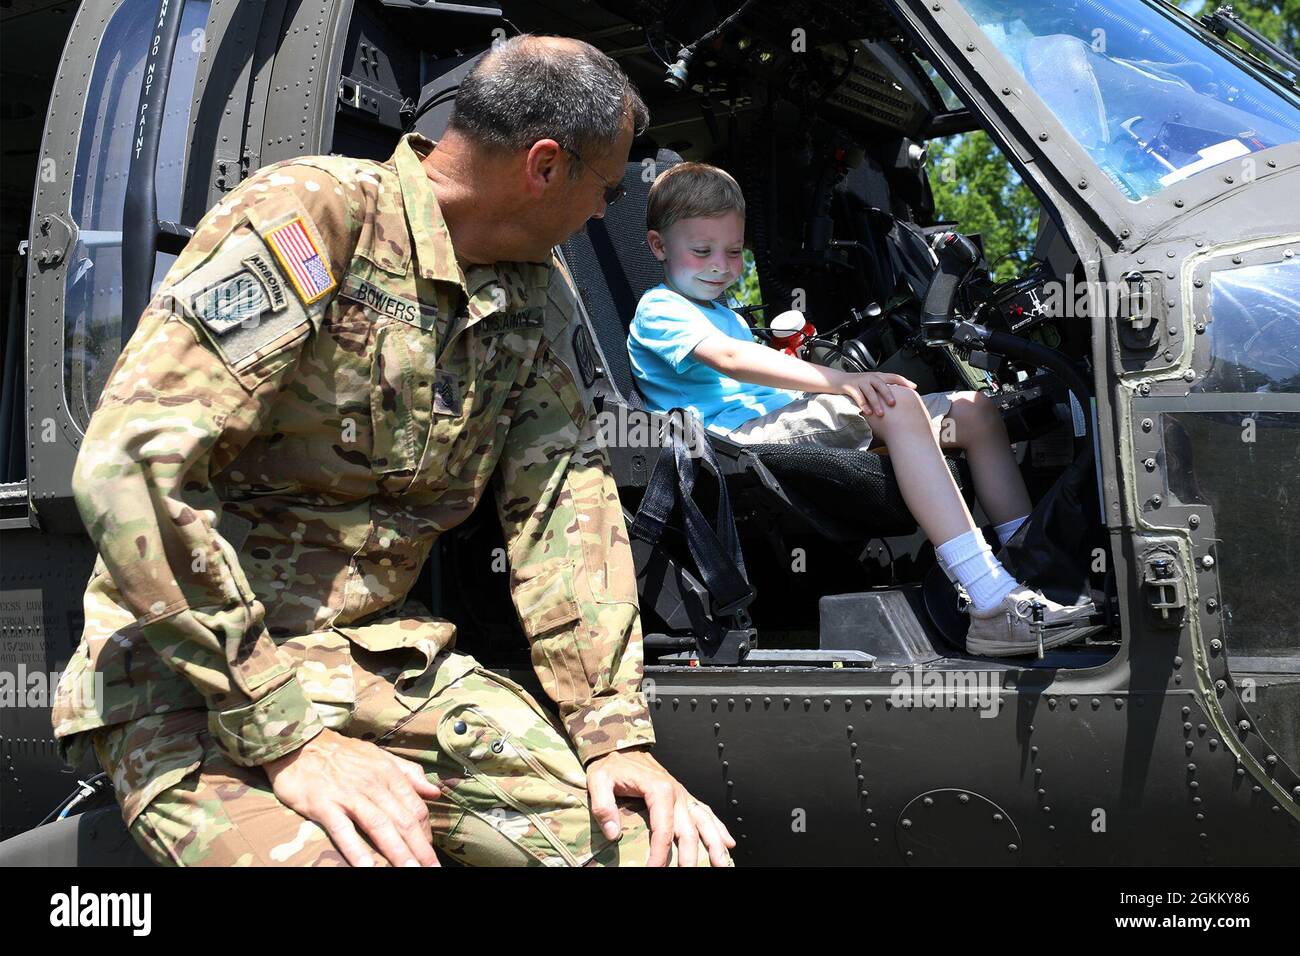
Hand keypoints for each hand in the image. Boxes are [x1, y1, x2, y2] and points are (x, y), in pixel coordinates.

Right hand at [264, 728, 442, 866]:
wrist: (300, 744)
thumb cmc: (343, 753)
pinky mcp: (324, 805)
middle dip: (420, 849)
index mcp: (389, 774)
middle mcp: (373, 785)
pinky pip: (343, 831)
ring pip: (379, 827)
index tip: (430, 852)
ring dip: (397, 852)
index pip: (416, 807)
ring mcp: (348, 795)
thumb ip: (408, 774)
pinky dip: (356, 850)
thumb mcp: (380, 756)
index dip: (426, 833)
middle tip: (433, 870)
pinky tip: (367, 868)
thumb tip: (434, 791)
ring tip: (410, 871)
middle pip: (403, 821)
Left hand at [585, 748, 735, 866]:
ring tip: (722, 863)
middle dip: (690, 856)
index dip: (659, 853)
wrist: (621, 747)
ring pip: (704, 821)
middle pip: (688, 830)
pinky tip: (728, 842)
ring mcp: (682, 795)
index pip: (663, 829)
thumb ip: (603, 806)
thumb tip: (613, 833)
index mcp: (658, 789)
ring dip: (715, 843)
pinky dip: (718, 827)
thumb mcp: (598, 781)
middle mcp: (676, 792)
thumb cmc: (611, 765)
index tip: (652, 869)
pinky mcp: (683, 797)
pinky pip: (705, 811)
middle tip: (688, 872)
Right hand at [837, 371, 916, 416]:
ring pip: (870, 392)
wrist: (838, 380)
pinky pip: (858, 397)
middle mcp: (870, 377)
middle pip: (882, 384)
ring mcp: (860, 381)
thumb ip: (883, 389)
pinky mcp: (851, 387)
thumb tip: (898, 400)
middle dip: (888, 394)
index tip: (913, 388)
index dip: (904, 381)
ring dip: (876, 403)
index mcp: (878, 376)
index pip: (894, 376)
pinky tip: (868, 413)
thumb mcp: (871, 384)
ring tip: (881, 413)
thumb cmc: (858, 385)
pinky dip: (864, 405)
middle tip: (893, 404)